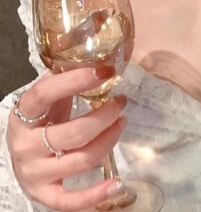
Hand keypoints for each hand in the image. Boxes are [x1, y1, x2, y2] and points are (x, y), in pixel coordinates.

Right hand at [6, 66, 127, 211]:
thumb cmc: (41, 118)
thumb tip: (101, 60)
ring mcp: (33, 173)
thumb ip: (66, 80)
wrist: (21, 150)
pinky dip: (96, 195)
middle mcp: (25, 145)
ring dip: (110, 140)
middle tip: (121, 102)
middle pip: (75, 132)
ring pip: (82, 159)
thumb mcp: (48, 96)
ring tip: (121, 122)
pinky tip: (117, 184)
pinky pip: (70, 201)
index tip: (106, 71)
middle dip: (106, 115)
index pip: (46, 93)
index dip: (77, 81)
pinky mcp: (43, 194)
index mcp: (23, 114)